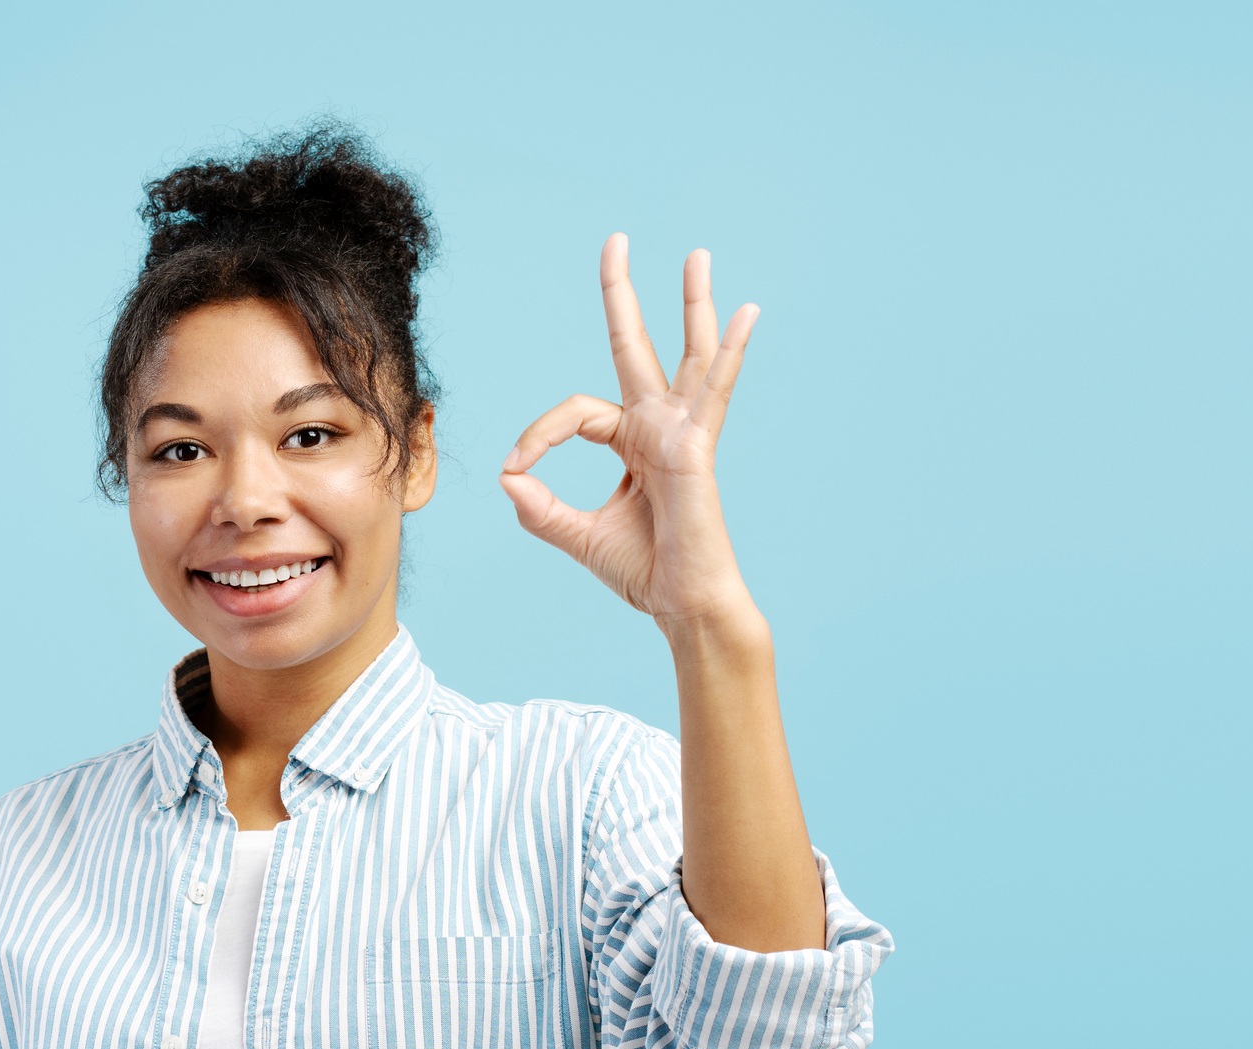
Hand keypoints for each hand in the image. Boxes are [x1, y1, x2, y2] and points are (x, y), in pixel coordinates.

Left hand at [498, 235, 760, 638]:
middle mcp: (657, 427)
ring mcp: (682, 431)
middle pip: (634, 345)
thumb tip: (508, 479)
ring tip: (697, 254)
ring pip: (685, 353)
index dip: (539, 434)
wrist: (683, 604)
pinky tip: (745, 312)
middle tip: (616, 240)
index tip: (518, 466)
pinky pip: (714, 390)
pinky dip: (729, 351)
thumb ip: (540, 508)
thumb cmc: (644, 571)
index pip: (576, 413)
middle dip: (623, 294)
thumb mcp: (576, 535)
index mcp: (630, 443)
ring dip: (690, 303)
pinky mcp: (697, 446)